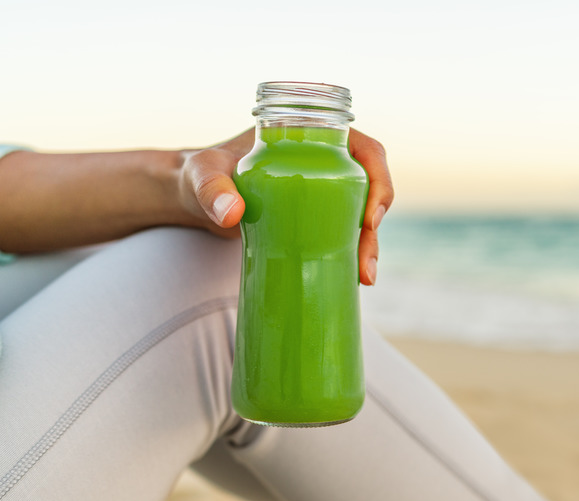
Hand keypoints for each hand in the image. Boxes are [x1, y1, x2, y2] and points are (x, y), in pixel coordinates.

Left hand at [178, 128, 393, 285]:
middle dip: (375, 228)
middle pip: (370, 189)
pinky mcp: (315, 218)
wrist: (190, 198)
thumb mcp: (202, 176)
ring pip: (362, 215)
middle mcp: (324, 162)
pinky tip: (354, 278)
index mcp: (312, 136)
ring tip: (363, 277)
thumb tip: (232, 214)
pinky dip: (353, 254)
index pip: (367, 150)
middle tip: (365, 263)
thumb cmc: (197, 174)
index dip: (380, 180)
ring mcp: (322, 191)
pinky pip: (346, 232)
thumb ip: (212, 189)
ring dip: (369, 246)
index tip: (369, 218)